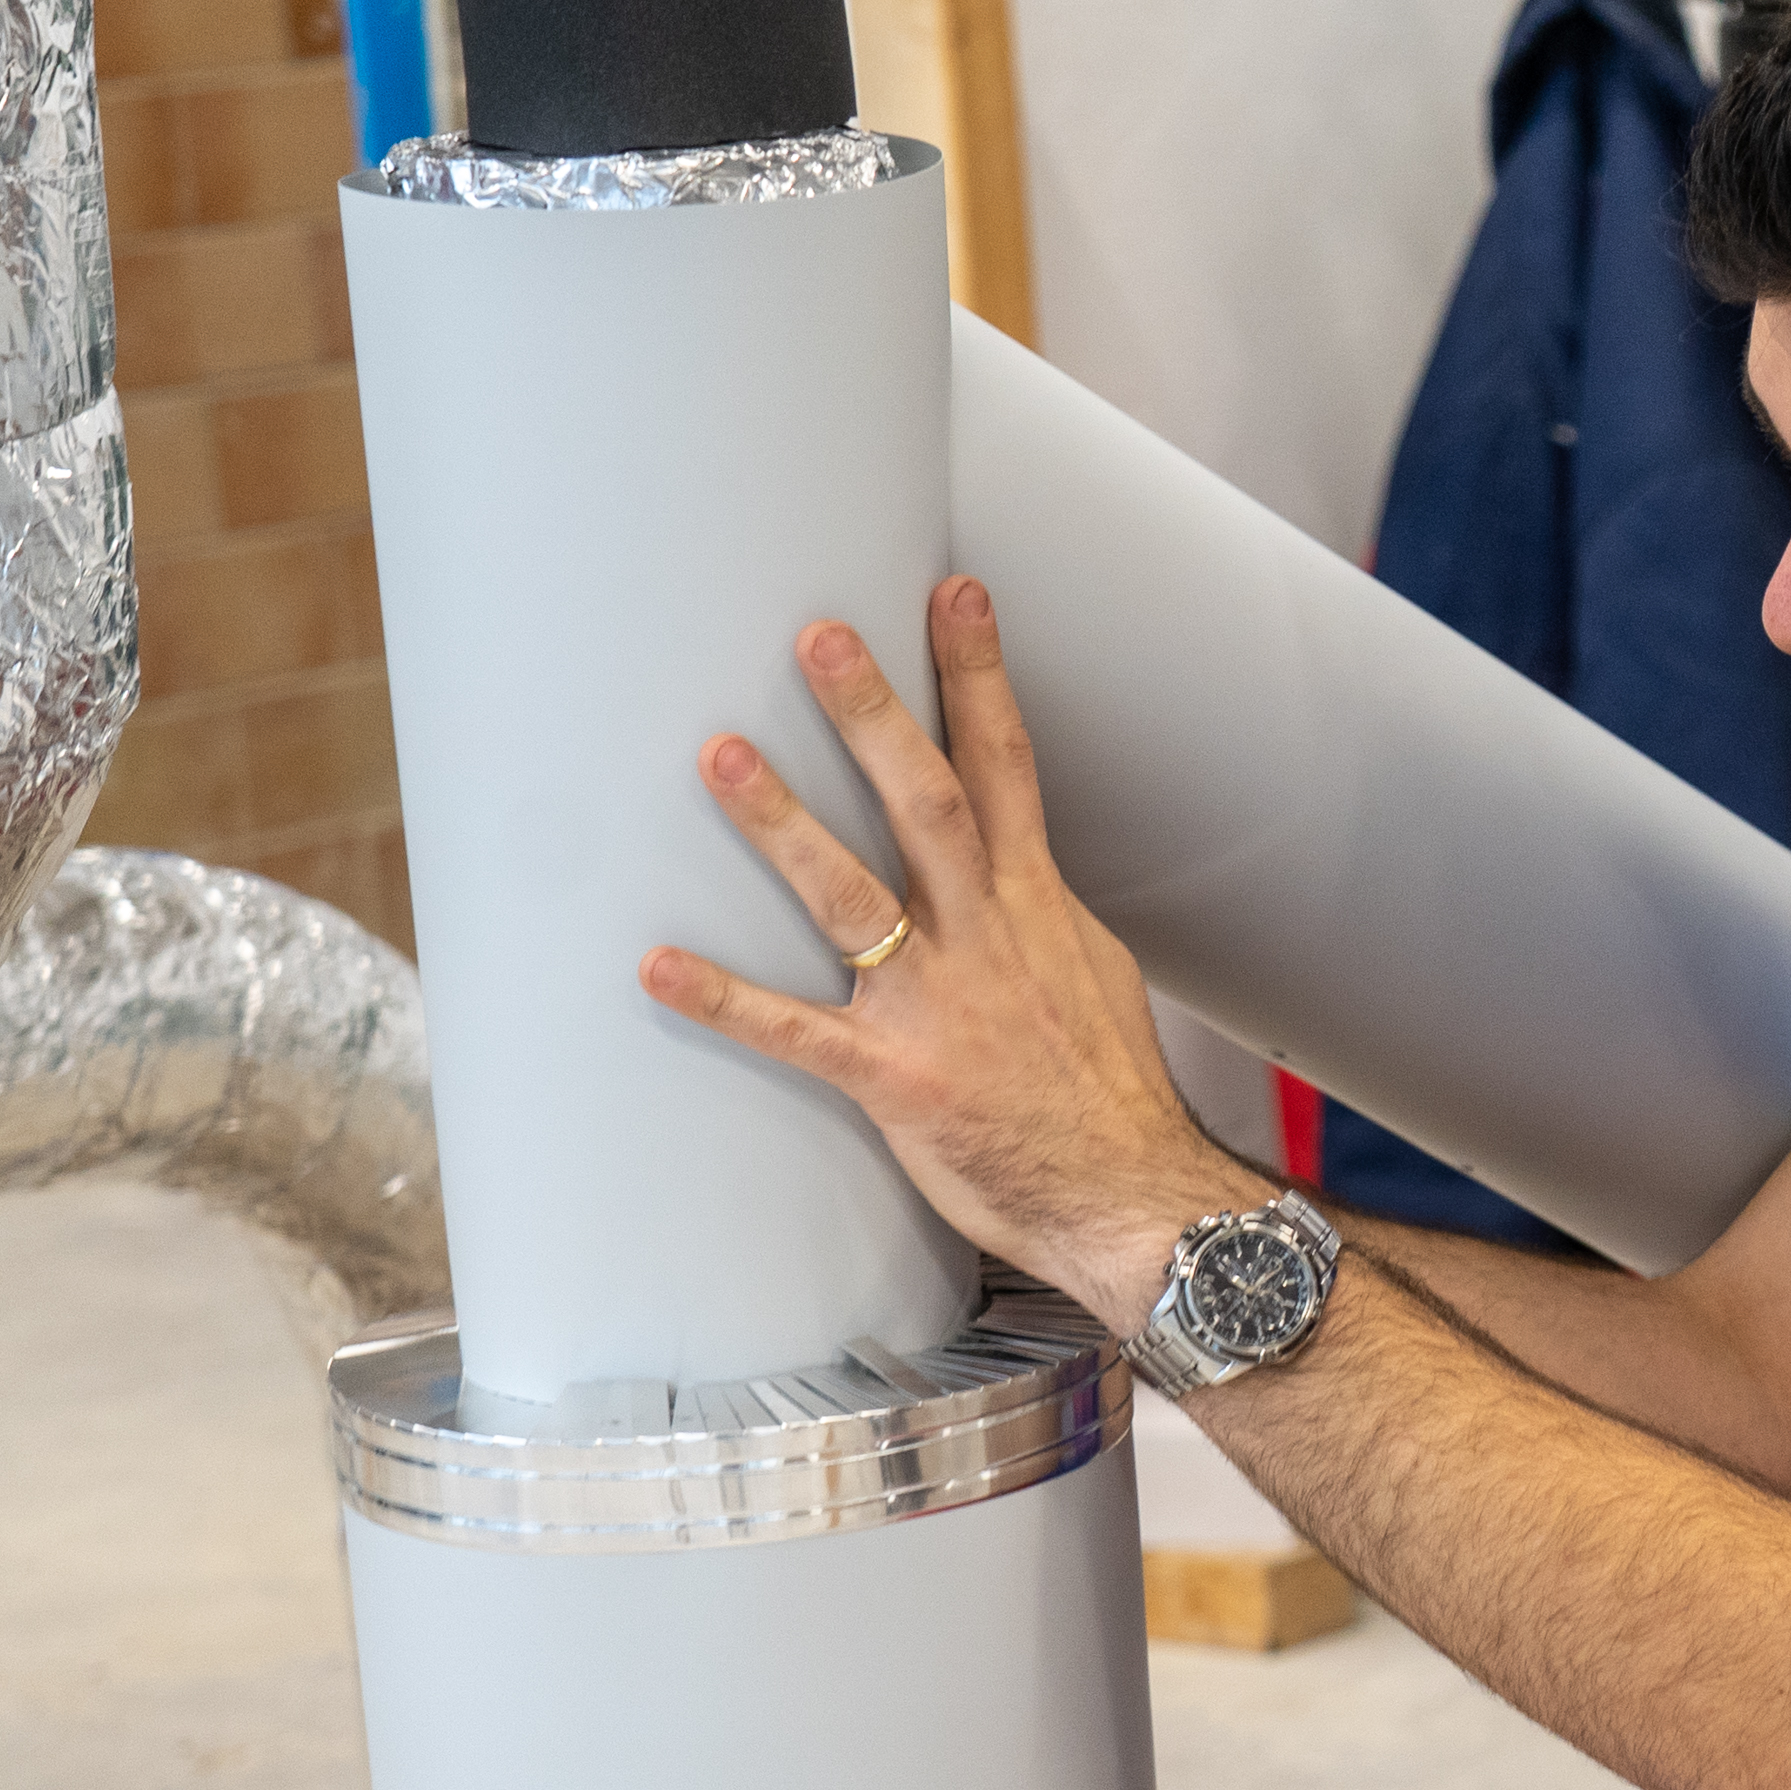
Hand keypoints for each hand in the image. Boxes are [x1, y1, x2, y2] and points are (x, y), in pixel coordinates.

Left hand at [638, 574, 1250, 1323]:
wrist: (1132, 1198)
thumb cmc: (1109, 1095)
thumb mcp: (1095, 977)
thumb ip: (1039, 915)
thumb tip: (1011, 869)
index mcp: (1036, 906)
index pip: (1009, 767)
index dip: (980, 676)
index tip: (952, 591)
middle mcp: (988, 938)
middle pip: (929, 802)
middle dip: (875, 714)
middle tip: (819, 634)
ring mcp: (939, 1006)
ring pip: (854, 896)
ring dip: (785, 823)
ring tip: (722, 753)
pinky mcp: (897, 1079)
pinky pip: (796, 1032)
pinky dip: (726, 1000)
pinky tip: (658, 966)